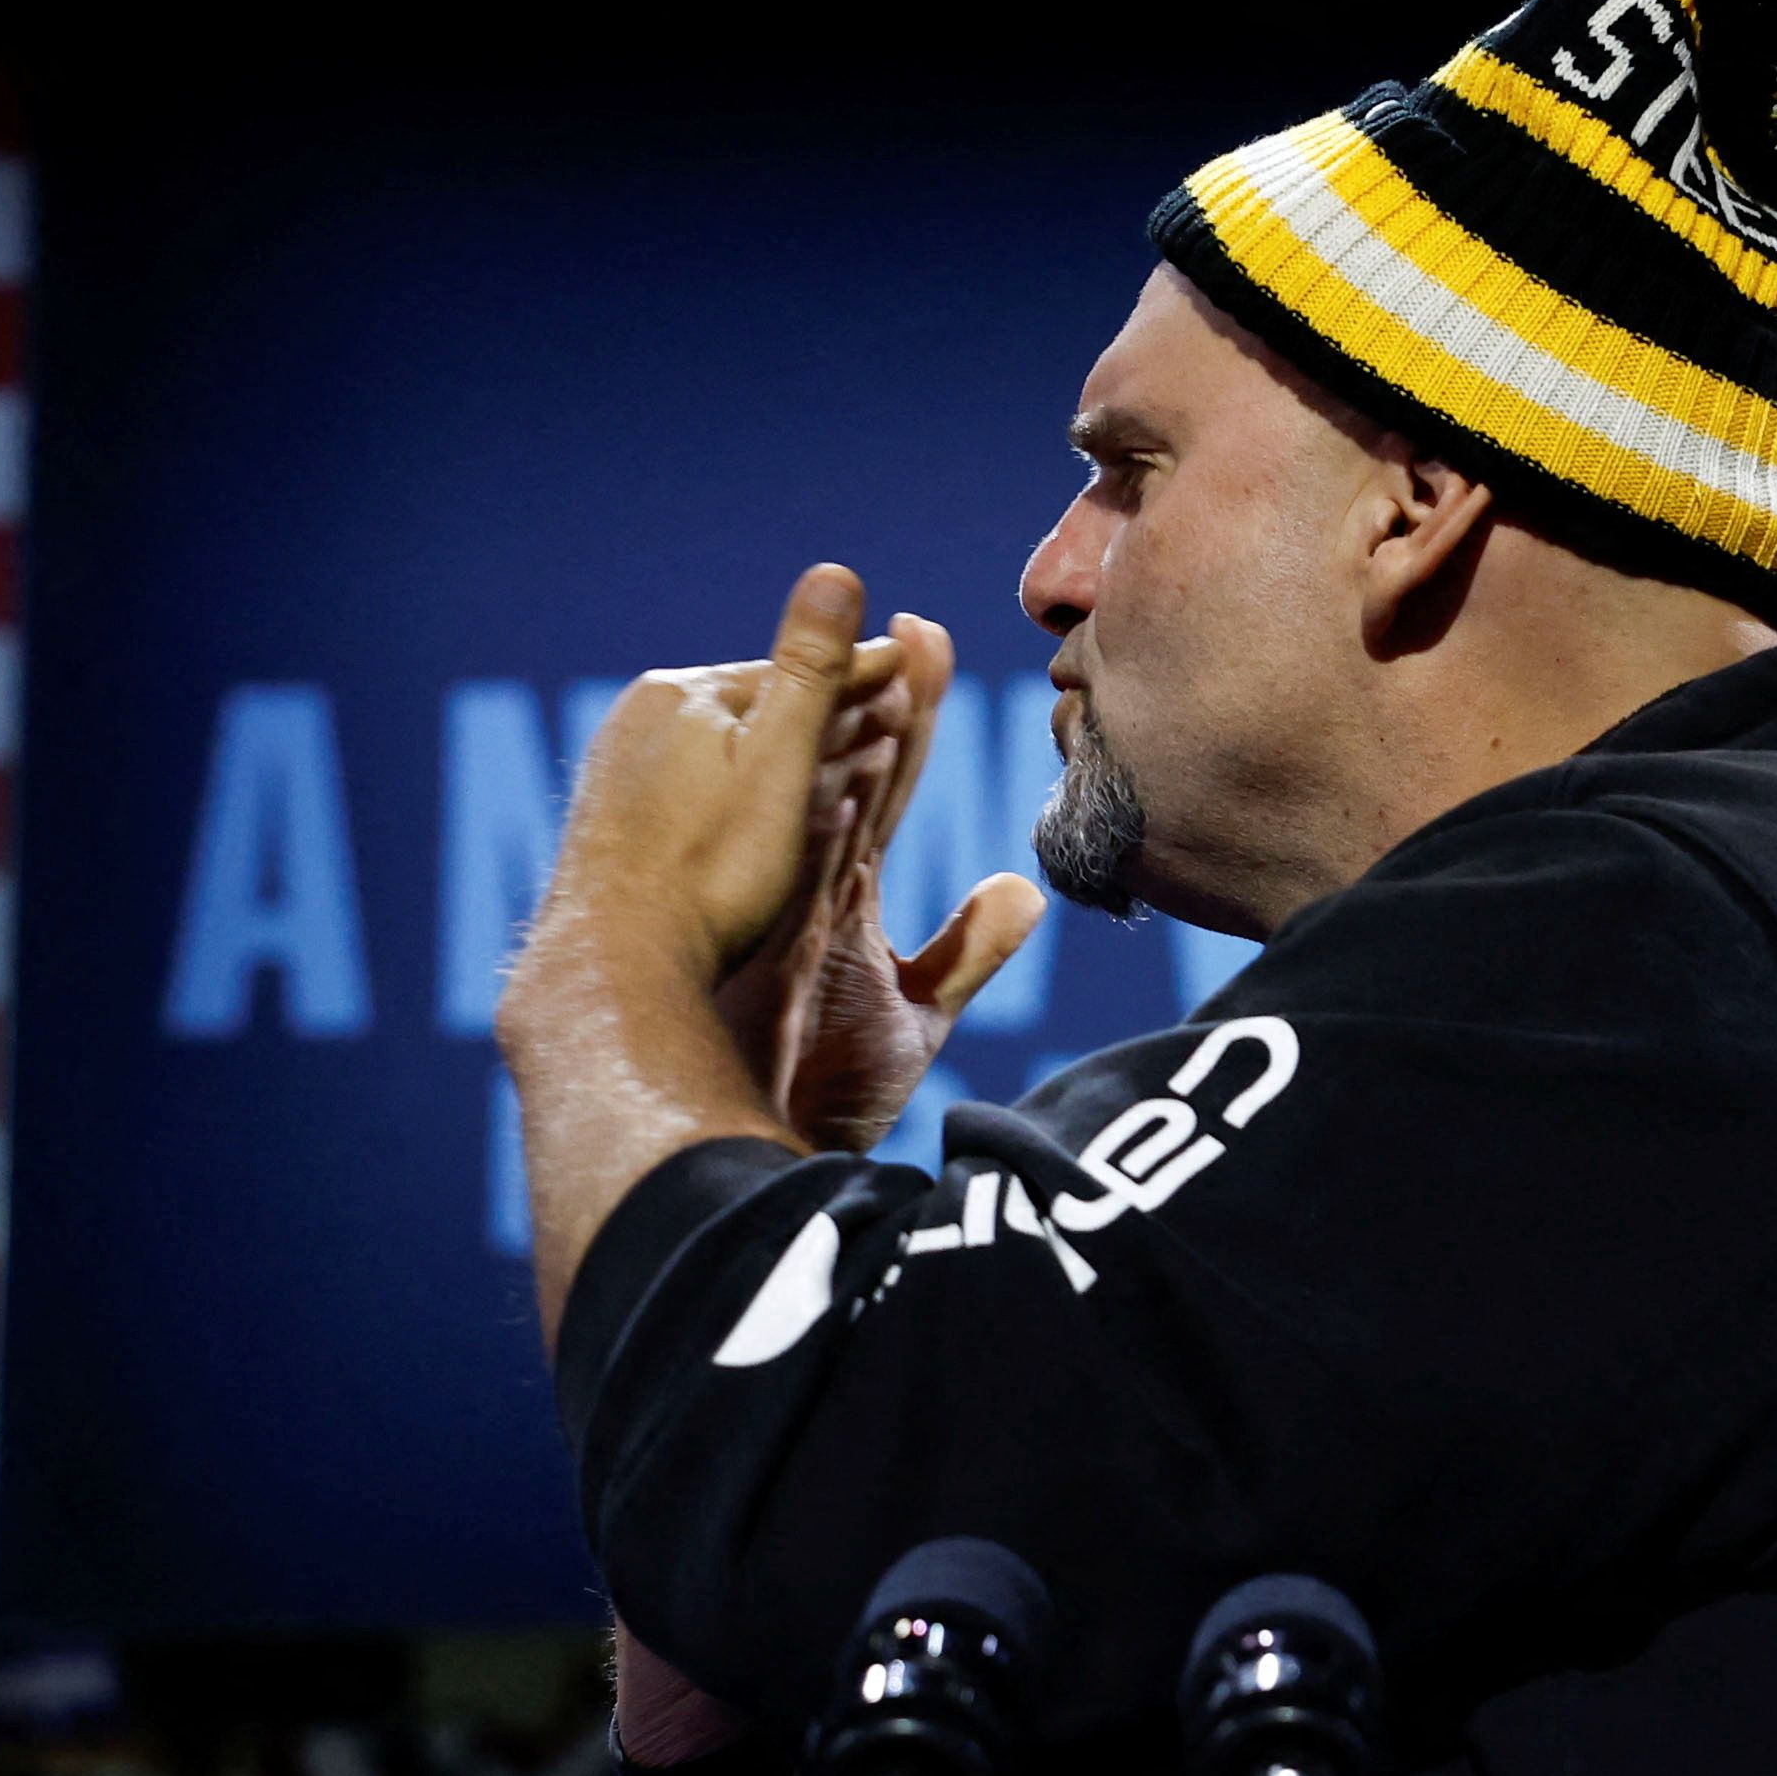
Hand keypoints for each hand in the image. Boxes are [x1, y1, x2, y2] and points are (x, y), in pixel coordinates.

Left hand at [541, 567, 923, 1009]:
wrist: (615, 971)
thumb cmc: (710, 875)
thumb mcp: (778, 762)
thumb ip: (811, 670)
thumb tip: (837, 571)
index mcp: (681, 693)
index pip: (796, 673)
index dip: (866, 673)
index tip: (915, 663)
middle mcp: (636, 722)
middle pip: (757, 711)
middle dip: (827, 714)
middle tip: (893, 715)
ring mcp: (616, 777)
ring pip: (723, 755)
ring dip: (784, 761)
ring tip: (842, 774)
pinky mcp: (609, 830)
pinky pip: (692, 796)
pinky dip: (740, 800)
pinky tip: (761, 828)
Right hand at [733, 606, 1041, 1155]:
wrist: (752, 1154)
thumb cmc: (820, 1095)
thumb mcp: (916, 1014)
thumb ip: (968, 950)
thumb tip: (1024, 891)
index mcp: (837, 892)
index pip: (886, 781)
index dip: (912, 713)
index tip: (931, 638)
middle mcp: (806, 885)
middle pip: (854, 769)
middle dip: (882, 695)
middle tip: (908, 621)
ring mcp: (781, 909)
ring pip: (821, 799)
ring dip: (850, 732)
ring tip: (880, 657)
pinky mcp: (767, 943)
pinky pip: (798, 855)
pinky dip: (818, 800)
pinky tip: (842, 748)